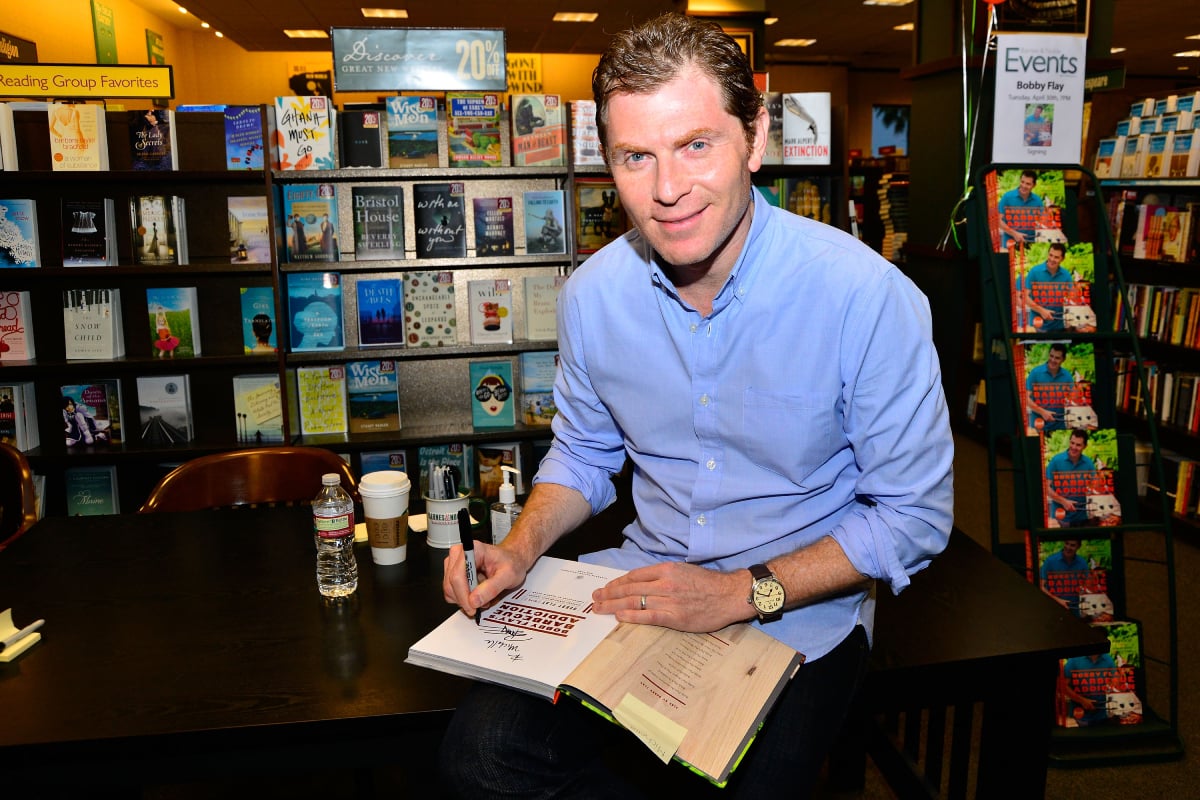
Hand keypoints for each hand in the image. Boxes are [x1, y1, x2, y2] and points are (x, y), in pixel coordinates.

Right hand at [442, 541, 531, 619]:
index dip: (463, 595)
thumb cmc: (511, 562)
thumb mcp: (508, 575)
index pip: (458, 576)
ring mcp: (454, 563)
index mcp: (472, 549)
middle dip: (466, 600)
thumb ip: (492, 588)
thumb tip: (474, 600)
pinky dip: (464, 598)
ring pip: (449, 590)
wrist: (512, 559)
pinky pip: (451, 592)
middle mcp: (459, 554)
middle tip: (483, 603)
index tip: (473, 607)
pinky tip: (477, 593)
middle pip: (451, 584)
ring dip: (465, 599)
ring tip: (483, 595)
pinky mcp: (452, 572)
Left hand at [591, 561, 753, 632]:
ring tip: (600, 608)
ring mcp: (670, 600)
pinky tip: (619, 616)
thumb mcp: (684, 571)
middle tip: (595, 599)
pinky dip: (631, 616)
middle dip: (609, 594)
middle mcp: (665, 582)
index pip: (634, 575)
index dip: (617, 583)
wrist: (730, 595)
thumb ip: (664, 576)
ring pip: (634, 601)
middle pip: (630, 588)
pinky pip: (648, 616)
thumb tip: (643, 583)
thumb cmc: (709, 584)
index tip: (606, 588)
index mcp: (667, 569)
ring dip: (613, 605)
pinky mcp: (675, 616)